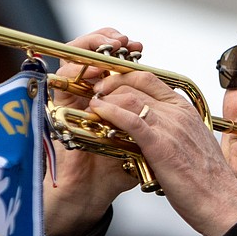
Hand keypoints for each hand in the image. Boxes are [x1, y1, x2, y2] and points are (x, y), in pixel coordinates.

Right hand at [43, 28, 143, 235]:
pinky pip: (64, 78)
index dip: (124, 51)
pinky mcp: (61, 108)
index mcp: (110, 101)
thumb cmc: (115, 173)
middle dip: (106, 41)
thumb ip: (151, 122)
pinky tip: (95, 61)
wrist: (91, 194)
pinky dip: (78, 65)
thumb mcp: (142, 141)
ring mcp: (74, 100)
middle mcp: (89, 96)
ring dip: (92, 45)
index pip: (112, 63)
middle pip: (92, 53)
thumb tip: (176, 107)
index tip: (138, 47)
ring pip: (74, 57)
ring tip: (111, 44)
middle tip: (124, 41)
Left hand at [87, 69, 236, 235]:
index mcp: (185, 111)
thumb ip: (174, 131)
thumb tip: (155, 130)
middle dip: (110, 85)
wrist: (222, 202)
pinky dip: (111, 113)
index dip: (125, 77)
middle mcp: (178, 114)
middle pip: (137, 84)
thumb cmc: (208, 182)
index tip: (110, 84)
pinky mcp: (161, 146)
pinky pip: (131, 120)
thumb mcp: (191, 145)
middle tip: (96, 93)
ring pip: (131, 98)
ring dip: (106, 98)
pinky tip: (100, 113)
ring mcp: (170, 128)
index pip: (150, 79)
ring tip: (93, 105)